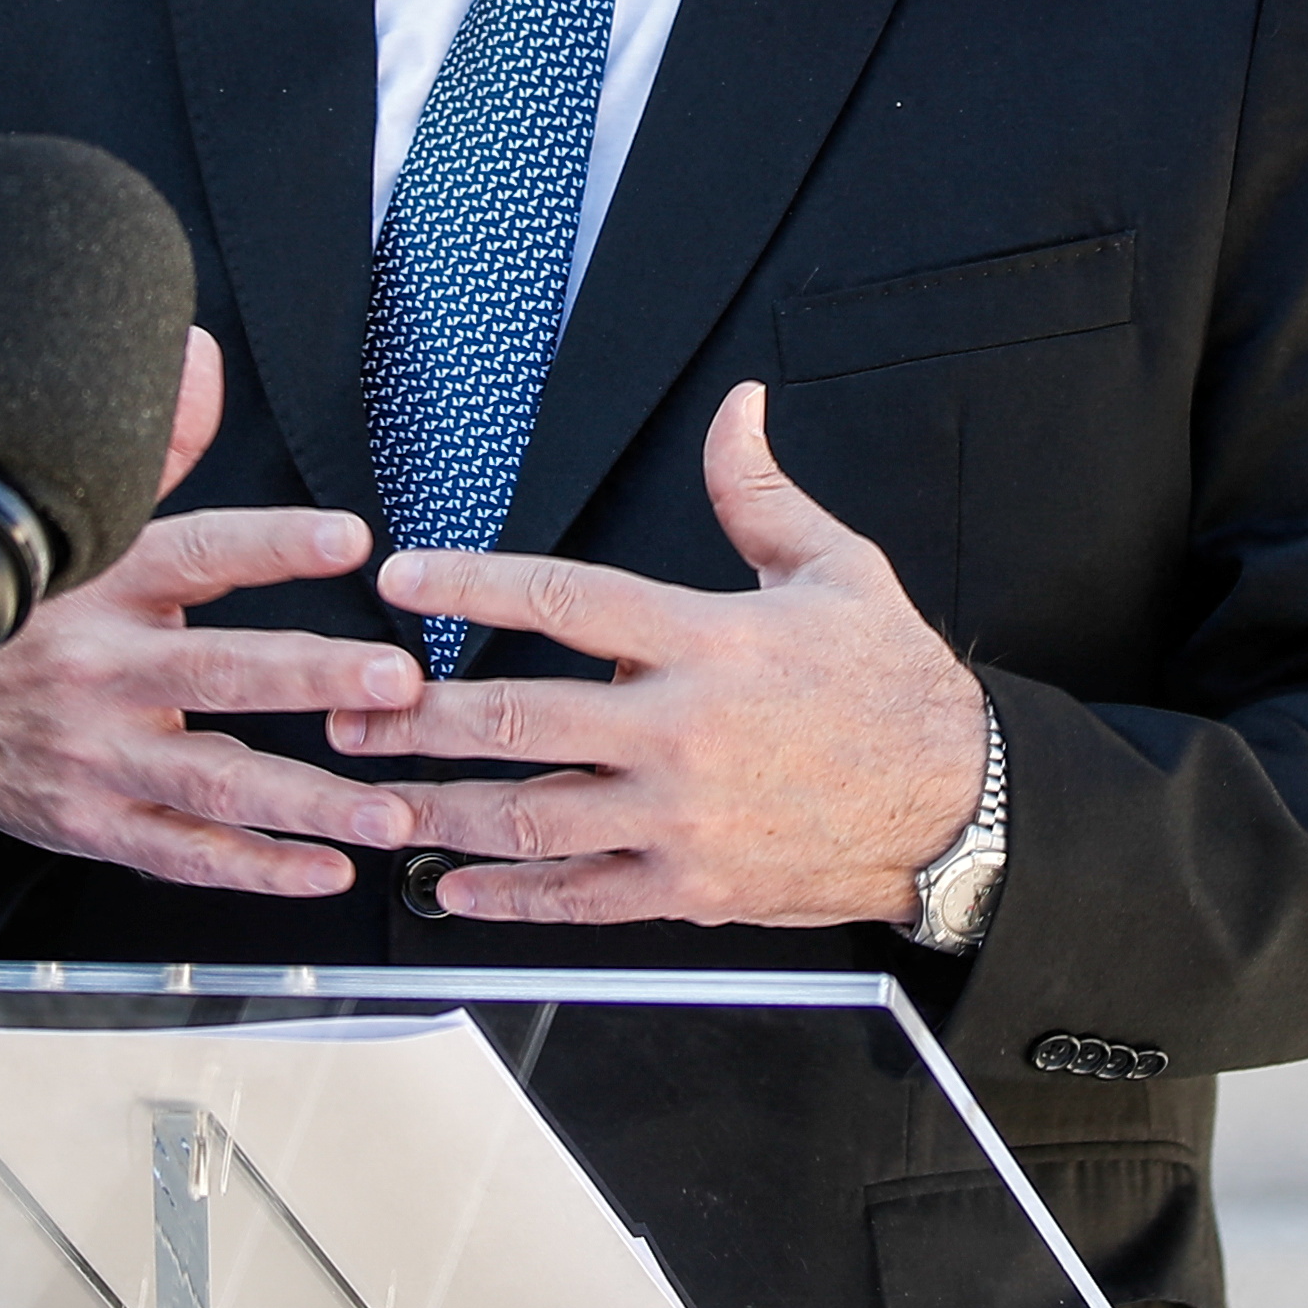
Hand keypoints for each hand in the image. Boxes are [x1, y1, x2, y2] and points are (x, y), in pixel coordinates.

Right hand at [0, 328, 429, 896]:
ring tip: (388, 811)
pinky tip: (323, 870)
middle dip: (312, 678)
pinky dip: (255, 868)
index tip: (350, 539)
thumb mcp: (79, 525)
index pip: (200, 554)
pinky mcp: (96, 825)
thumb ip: (157, 446)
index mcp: (110, 585)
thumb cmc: (25, 617)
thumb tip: (199, 360)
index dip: (273, 544)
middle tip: (395, 683)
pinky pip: (183, 855)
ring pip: (213, 781)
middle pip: (219, 673)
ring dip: (307, 801)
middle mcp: (106, 671)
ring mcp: (100, 756)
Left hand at [335, 383, 989, 931]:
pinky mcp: (691, 886)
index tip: (402, 577)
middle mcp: (680, 731)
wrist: (958, 805)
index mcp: (707, 639)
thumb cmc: (892, 686)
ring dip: (440, 811)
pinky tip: (453, 889)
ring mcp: (680, 817)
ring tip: (371, 800)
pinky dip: (508, 899)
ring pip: (531, 818)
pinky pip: (579, 897)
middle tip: (348, 710)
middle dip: (419, 716)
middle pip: (520, 719)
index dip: (472, 582)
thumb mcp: (837, 569)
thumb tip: (736, 409)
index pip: (565, 597)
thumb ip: (759, 494)